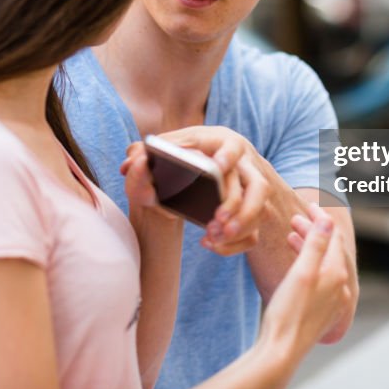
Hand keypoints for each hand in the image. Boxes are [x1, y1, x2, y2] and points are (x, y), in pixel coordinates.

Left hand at [131, 126, 270, 255]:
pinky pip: (254, 233)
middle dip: (239, 205)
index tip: (217, 166)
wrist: (206, 170)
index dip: (227, 157)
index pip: (232, 148)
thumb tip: (128, 162)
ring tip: (216, 236)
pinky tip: (212, 244)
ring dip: (242, 226)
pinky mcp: (253, 213)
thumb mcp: (170, 146)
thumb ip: (146, 151)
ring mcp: (252, 190)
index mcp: (223, 143)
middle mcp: (244, 166)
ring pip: (261, 210)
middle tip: (216, 220)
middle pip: (258, 186)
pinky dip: (236, 244)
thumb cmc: (186, 153)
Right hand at [257, 204, 349, 359]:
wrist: (282, 349)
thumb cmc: (289, 311)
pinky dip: (310, 266)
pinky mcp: (324, 311)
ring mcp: (333, 300)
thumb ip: (316, 244)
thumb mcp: (301, 272)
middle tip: (293, 219)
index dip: (320, 217)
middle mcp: (340, 286)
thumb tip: (328, 220)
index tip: (306, 205)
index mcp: (335, 273)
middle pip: (329, 249)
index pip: (332, 235)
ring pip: (324, 264)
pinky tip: (296, 266)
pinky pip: (321, 279)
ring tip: (290, 238)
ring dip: (310, 248)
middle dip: (313, 231)